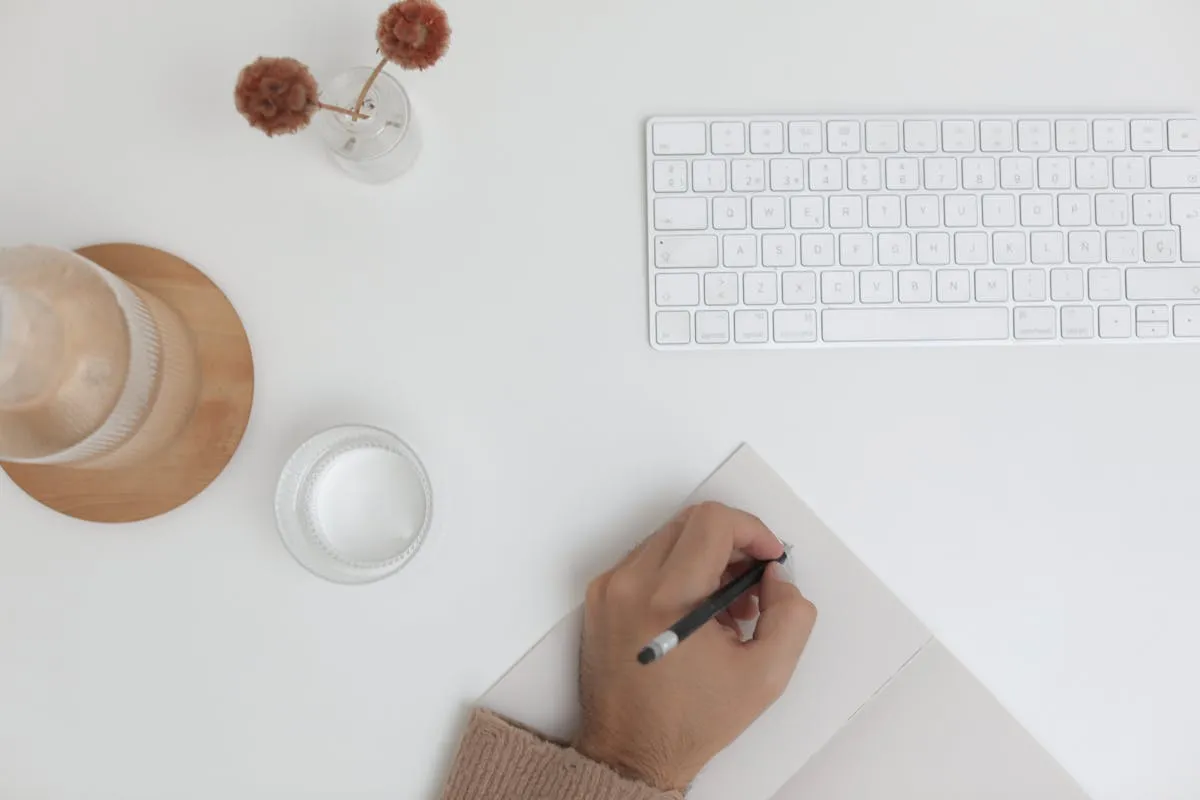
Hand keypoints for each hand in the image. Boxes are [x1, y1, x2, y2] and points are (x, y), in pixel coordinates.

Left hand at [575, 502, 816, 791]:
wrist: (630, 754)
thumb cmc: (690, 722)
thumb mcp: (765, 677)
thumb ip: (790, 616)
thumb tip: (777, 577)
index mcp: (668, 598)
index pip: (713, 523)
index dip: (752, 530)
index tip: (769, 558)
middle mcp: (630, 583)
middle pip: (691, 523)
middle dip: (733, 544)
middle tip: (753, 584)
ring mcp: (609, 587)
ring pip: (669, 538)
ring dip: (706, 558)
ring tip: (726, 609)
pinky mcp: (600, 597)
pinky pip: (646, 560)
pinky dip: (678, 572)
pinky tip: (696, 613)